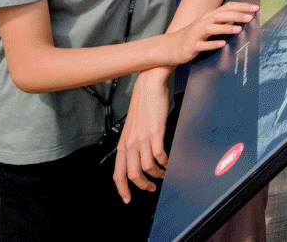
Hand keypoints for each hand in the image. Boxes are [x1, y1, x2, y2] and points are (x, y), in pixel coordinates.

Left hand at [113, 69, 171, 201]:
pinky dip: (165, 163)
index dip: (122, 189)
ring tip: (163, 174)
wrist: (149, 87)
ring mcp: (142, 139)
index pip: (117, 173)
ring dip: (157, 175)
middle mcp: (130, 143)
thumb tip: (139, 158)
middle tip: (151, 188)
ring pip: (147, 168)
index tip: (127, 199)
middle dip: (143, 186)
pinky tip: (168, 162)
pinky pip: (160, 156)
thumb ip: (134, 144)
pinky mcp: (155, 133)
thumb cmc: (142, 105)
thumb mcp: (132, 128)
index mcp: (122, 143)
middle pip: (132, 174)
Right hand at [155, 2, 257, 66]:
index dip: (241, 6)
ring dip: (225, 28)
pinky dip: (212, 44)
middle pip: (220, 15)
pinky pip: (202, 44)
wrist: (169, 47)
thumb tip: (240, 17)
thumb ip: (222, 22)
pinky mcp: (191, 46)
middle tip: (250, 17)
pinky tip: (222, 44)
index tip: (255, 8)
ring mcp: (195, 34)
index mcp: (208, 17)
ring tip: (239, 29)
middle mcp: (202, 23)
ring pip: (211, 28)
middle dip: (236, 15)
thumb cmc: (192, 37)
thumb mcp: (208, 27)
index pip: (226, 7)